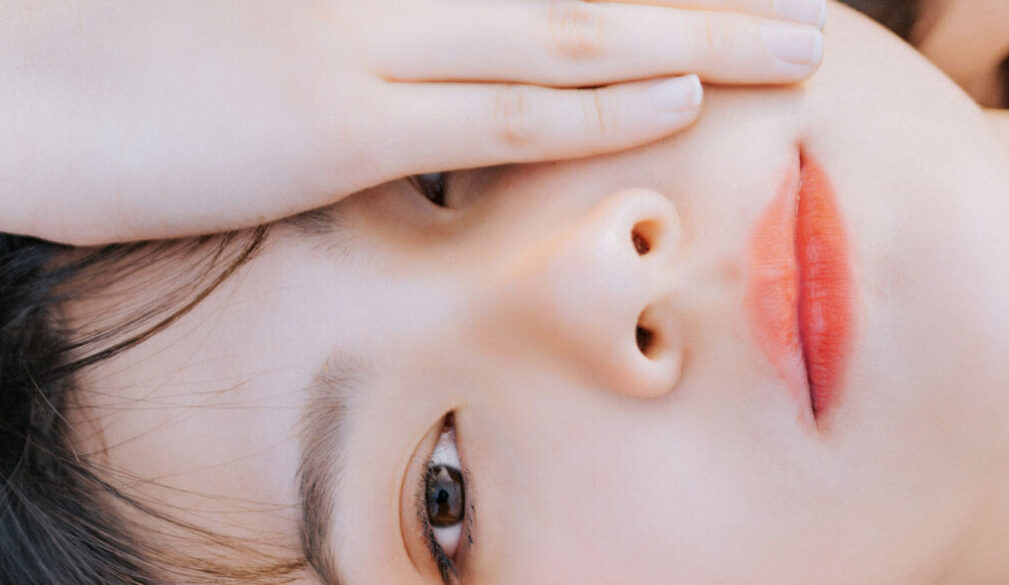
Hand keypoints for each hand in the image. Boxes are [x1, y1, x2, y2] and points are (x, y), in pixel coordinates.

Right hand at [1, 0, 824, 244]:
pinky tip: (676, 93)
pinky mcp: (337, 124)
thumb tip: (452, 57)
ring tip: (788, 46)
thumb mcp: (276, 20)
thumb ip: (377, 28)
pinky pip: (495, 110)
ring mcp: (365, 42)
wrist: (13, 81)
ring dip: (692, 40)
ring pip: (566, 35)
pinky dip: (594, 102)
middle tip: (805, 9)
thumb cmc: (129, 56)